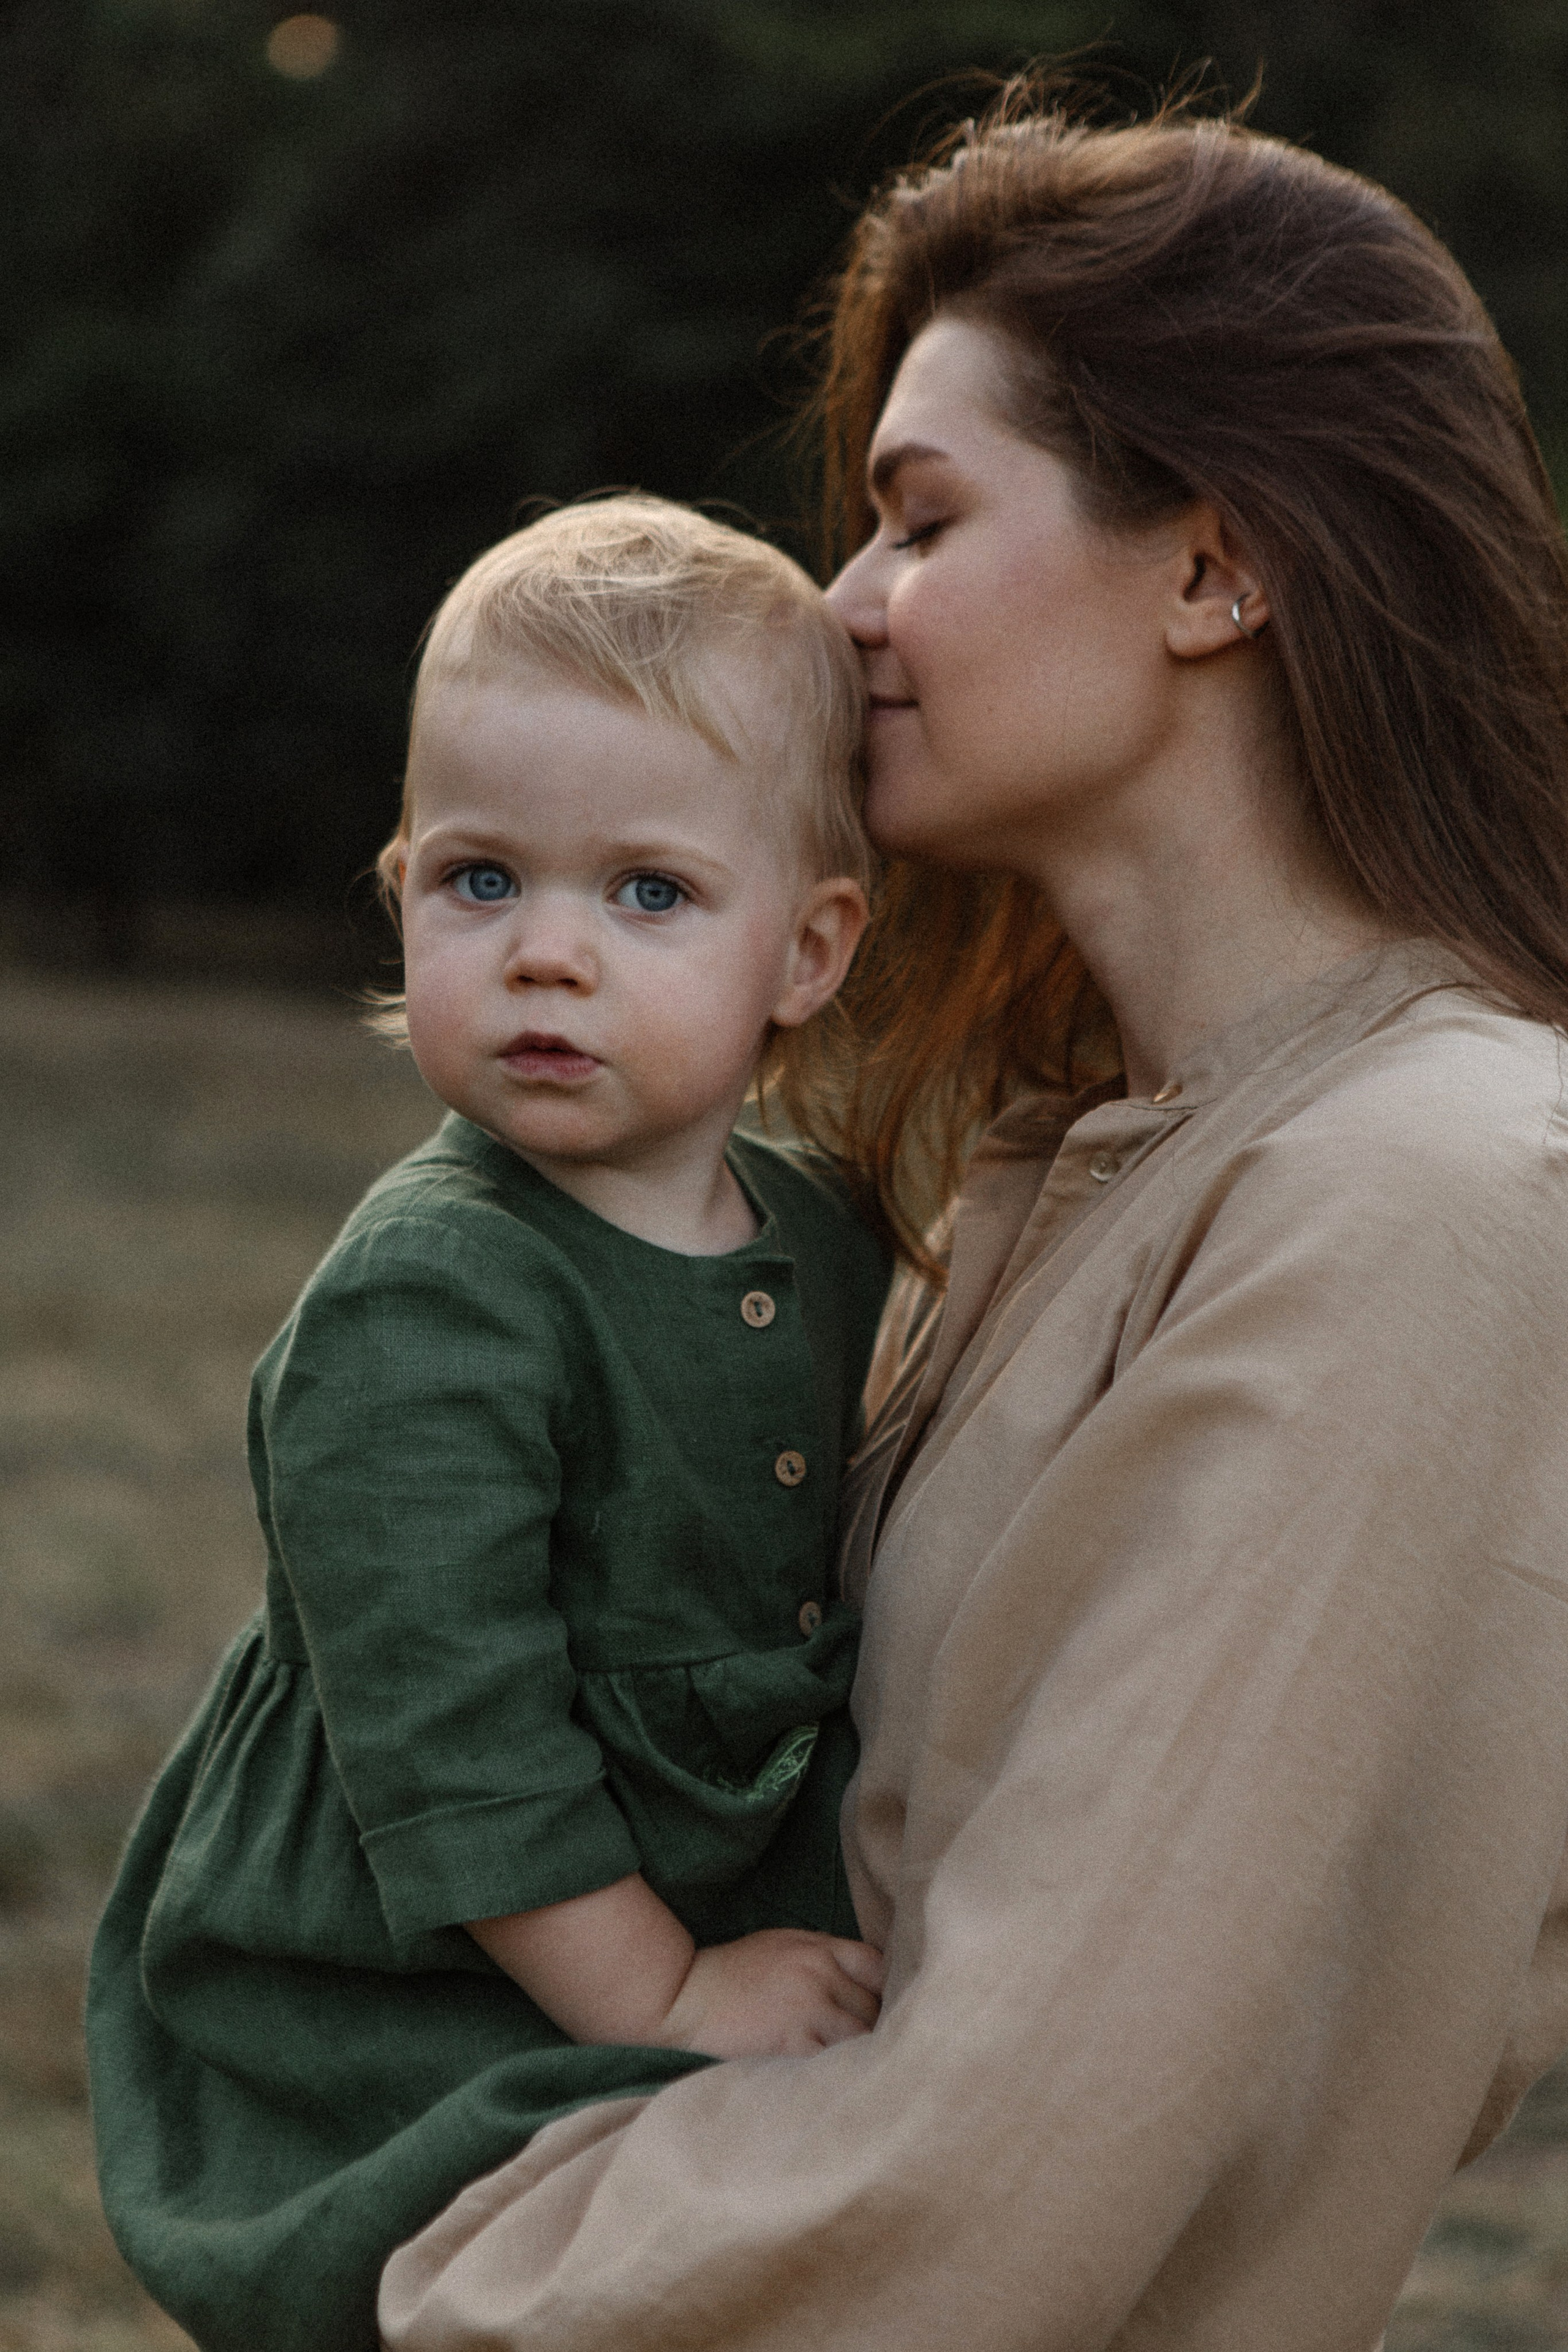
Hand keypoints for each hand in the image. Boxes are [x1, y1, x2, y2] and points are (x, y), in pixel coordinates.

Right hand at [651, 1928, 884, 2057]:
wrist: (689, 1997)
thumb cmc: (734, 1969)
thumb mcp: (782, 1943)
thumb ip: (823, 1955)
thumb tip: (859, 1978)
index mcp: (819, 1948)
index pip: (877, 1965)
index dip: (885, 1988)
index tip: (883, 2005)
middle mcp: (820, 1976)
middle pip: (875, 2005)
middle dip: (876, 2025)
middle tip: (874, 2043)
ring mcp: (809, 2011)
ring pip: (861, 2037)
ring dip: (862, 2051)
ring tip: (861, 2066)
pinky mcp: (794, 2044)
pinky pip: (834, 2061)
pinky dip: (840, 2069)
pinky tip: (839, 2078)